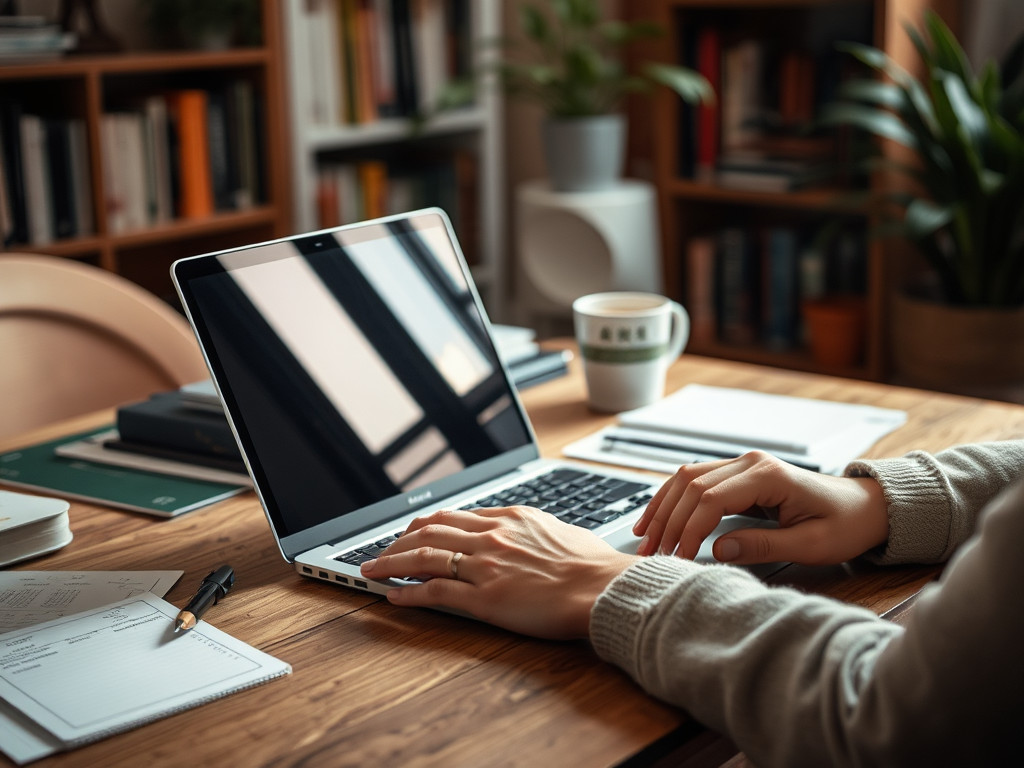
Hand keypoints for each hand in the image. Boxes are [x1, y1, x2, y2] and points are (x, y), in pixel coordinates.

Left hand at [360, 507, 636, 638]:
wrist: (602, 588)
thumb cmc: (592, 566)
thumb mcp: (560, 532)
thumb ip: (535, 529)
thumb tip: (530, 532)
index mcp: (510, 518)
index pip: (453, 516)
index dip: (425, 524)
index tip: (412, 531)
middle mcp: (491, 536)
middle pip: (429, 530)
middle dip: (399, 540)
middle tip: (381, 550)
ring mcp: (484, 566)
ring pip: (423, 556)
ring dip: (391, 562)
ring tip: (370, 569)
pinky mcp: (484, 597)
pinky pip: (435, 591)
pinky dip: (408, 592)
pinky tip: (392, 594)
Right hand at [632, 451, 889, 565]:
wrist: (866, 507)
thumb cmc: (844, 525)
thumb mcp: (810, 546)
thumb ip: (763, 547)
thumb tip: (717, 550)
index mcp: (768, 475)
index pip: (711, 499)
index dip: (688, 530)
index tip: (677, 557)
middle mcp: (750, 462)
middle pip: (692, 486)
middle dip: (667, 521)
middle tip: (651, 554)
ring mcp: (743, 465)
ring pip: (687, 478)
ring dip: (663, 507)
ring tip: (645, 537)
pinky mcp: (739, 475)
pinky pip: (695, 481)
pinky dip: (673, 499)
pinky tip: (658, 517)